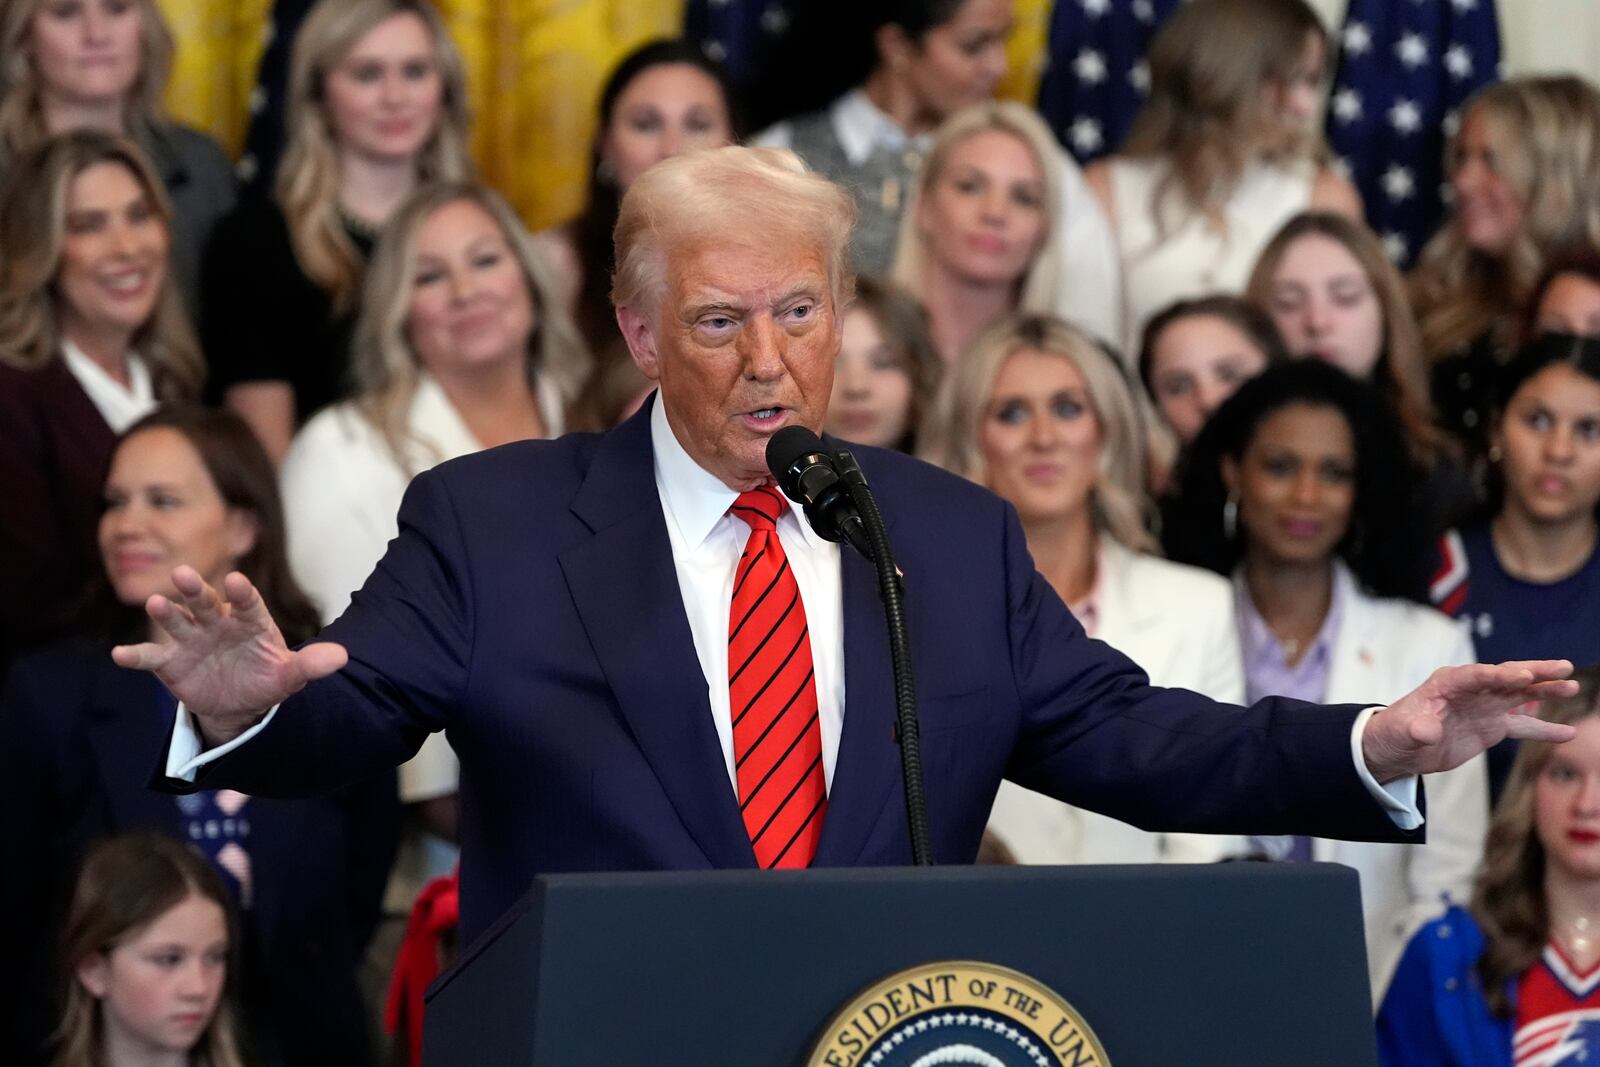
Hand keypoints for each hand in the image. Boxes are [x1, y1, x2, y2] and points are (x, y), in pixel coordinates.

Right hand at [111, 566, 346, 745]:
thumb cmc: (266, 677)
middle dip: (194, 590)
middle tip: (183, 575)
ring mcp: (191, 640)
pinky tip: (119, 655)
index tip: (237, 583)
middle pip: (205, 602)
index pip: (247, 603)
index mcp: (250, 621)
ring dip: (165, 613)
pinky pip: (150, 658)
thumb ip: (310, 665)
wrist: (238, 703)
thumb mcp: (289, 675)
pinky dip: (135, 656)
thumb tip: (342, 657)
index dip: (243, 594)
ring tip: (154, 603)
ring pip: (177, 621)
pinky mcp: (170, 663)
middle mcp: (217, 623)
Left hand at [1361, 660, 1578, 782]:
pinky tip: (1567, 733)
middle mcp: (1471, 690)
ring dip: (1545, 691)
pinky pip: (1522, 726)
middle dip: (1534, 671)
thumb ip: (1416, 729)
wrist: (1400, 748)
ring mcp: (1484, 706)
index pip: (1477, 675)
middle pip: (1506, 677)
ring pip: (1520, 695)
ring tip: (1572, 686)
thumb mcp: (1402, 732)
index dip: (1500, 675)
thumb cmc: (1396, 732)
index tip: (1525, 676)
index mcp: (1447, 682)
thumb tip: (1427, 731)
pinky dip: (1543, 729)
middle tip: (1563, 667)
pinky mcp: (1492, 726)